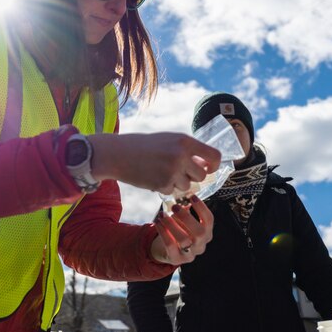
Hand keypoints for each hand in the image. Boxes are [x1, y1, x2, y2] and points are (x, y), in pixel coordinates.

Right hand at [89, 132, 220, 193]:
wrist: (117, 154)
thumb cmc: (143, 146)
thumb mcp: (168, 140)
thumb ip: (187, 151)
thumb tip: (205, 166)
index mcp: (185, 141)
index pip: (214, 155)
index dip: (214, 165)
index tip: (208, 169)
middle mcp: (181, 155)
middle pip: (202, 175)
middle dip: (193, 177)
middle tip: (180, 173)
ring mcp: (172, 171)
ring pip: (188, 186)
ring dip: (178, 183)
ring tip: (162, 172)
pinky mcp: (163, 184)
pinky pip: (173, 191)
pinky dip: (165, 187)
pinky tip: (153, 177)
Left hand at [149, 195, 212, 264]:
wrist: (166, 251)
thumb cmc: (178, 232)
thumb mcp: (184, 222)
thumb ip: (185, 211)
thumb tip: (181, 196)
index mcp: (206, 233)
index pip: (209, 220)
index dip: (202, 208)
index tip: (192, 197)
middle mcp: (201, 245)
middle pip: (200, 233)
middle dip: (187, 217)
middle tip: (174, 206)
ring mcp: (190, 254)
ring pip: (184, 240)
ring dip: (171, 224)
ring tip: (162, 214)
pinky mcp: (176, 259)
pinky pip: (170, 245)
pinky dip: (163, 232)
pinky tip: (157, 222)